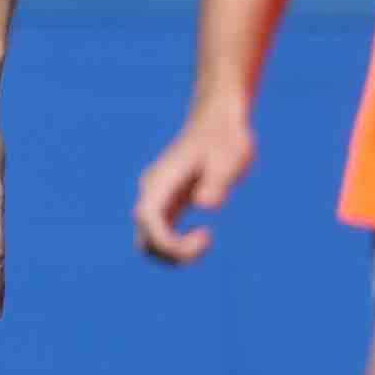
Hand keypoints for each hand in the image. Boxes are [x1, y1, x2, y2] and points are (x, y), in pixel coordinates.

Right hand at [131, 104, 251, 265]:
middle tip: (207, 240)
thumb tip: (204, 204)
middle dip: (172, 253)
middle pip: (144, 238)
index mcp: (161, 180)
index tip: (206, 237)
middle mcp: (151, 192)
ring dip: (174, 253)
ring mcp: (156, 199)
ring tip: (205, 240)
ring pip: (149, 242)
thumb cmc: (226, 137)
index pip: (148, 219)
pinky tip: (203, 235)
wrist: (217, 121)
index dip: (169, 240)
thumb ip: (217, 182)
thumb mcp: (230, 156)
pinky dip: (177, 246)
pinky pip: (161, 235)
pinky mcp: (167, 204)